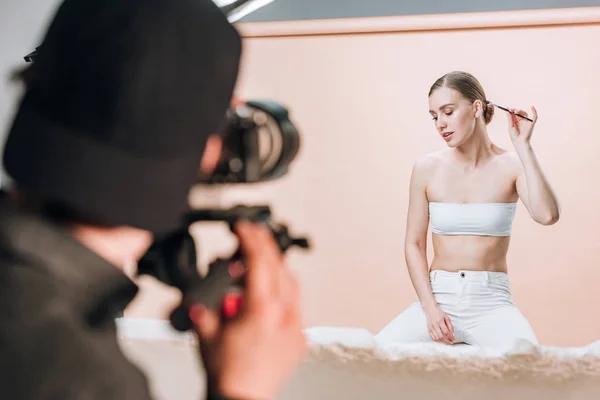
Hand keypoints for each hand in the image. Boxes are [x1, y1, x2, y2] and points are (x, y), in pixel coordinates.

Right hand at [191, 220, 306, 399]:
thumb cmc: (228, 375)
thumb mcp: (206, 335)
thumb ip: (206, 310)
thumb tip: (204, 300)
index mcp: (262, 308)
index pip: (259, 261)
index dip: (250, 238)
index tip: (242, 227)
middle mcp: (284, 314)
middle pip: (279, 267)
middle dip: (264, 245)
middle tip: (252, 234)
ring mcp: (295, 326)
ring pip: (291, 283)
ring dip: (276, 267)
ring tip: (259, 262)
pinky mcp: (298, 338)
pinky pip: (295, 304)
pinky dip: (283, 291)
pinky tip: (271, 293)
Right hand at [423, 305, 454, 343]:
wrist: (430, 309)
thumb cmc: (439, 313)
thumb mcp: (446, 317)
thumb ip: (450, 325)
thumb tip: (452, 333)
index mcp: (440, 321)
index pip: (446, 332)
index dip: (451, 337)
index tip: (454, 339)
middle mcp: (435, 325)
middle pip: (441, 336)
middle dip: (447, 341)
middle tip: (451, 342)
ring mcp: (431, 327)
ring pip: (436, 338)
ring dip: (442, 341)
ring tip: (447, 341)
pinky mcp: (429, 329)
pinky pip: (432, 337)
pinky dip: (437, 340)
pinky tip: (441, 340)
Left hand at [506, 106, 537, 147]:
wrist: (519, 142)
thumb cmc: (514, 136)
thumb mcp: (510, 126)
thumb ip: (510, 119)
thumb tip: (507, 111)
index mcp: (516, 122)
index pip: (514, 115)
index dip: (511, 111)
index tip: (507, 107)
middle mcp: (522, 121)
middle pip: (519, 113)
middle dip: (515, 110)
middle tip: (511, 110)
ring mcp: (527, 122)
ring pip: (524, 114)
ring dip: (520, 111)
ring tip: (515, 111)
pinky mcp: (531, 123)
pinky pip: (534, 117)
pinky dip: (534, 111)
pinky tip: (532, 107)